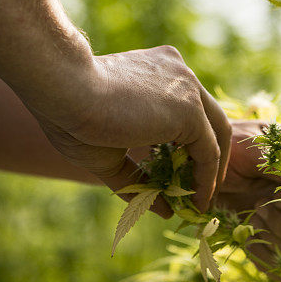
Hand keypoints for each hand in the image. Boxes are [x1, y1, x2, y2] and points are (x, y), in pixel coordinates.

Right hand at [31, 45, 231, 216]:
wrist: (64, 90)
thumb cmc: (73, 116)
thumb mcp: (109, 151)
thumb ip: (138, 177)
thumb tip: (163, 210)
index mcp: (161, 70)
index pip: (189, 107)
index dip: (190, 144)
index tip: (183, 173)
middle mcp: (180, 73)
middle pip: (211, 117)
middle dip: (211, 156)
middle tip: (202, 189)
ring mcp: (188, 88)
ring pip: (216, 132)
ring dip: (211, 170)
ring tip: (201, 199)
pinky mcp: (190, 110)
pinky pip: (209, 151)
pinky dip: (207, 178)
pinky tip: (198, 200)